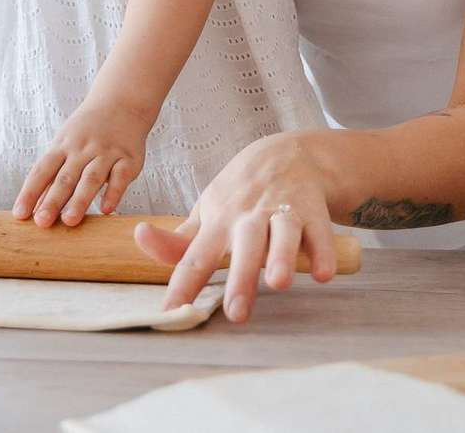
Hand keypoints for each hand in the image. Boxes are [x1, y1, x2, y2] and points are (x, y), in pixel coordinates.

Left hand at [12, 98, 153, 226]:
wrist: (121, 103)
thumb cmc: (87, 131)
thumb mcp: (65, 145)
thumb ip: (52, 177)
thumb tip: (34, 209)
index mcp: (62, 146)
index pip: (42, 171)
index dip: (30, 192)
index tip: (20, 214)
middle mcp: (82, 149)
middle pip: (65, 177)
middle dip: (52, 200)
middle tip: (42, 222)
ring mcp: (106, 153)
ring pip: (91, 178)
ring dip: (79, 199)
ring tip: (70, 220)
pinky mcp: (128, 159)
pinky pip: (120, 177)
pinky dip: (113, 192)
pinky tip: (106, 209)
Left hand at [133, 132, 338, 323]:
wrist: (286, 152)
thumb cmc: (240, 193)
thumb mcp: (207, 211)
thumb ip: (178, 240)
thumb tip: (140, 241)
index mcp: (219, 221)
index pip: (196, 255)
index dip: (182, 284)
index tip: (170, 312)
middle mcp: (250, 216)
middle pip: (244, 247)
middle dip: (241, 278)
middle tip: (236, 312)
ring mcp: (283, 212)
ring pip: (283, 235)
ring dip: (282, 257)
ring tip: (278, 283)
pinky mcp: (314, 212)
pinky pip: (320, 234)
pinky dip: (324, 253)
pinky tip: (324, 274)